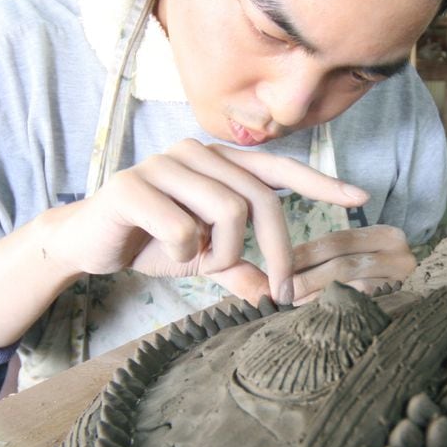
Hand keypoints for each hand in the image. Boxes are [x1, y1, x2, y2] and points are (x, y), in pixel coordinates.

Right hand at [47, 139, 368, 303]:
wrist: (87, 243)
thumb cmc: (149, 242)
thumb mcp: (203, 259)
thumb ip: (239, 268)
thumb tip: (275, 293)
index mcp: (218, 163)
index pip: (277, 168)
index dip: (320, 182)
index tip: (360, 196)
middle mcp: (196, 153)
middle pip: (259, 200)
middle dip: (274, 250)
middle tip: (275, 287)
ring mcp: (163, 164)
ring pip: (227, 213)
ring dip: (219, 253)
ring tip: (196, 260)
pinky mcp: (132, 185)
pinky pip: (184, 229)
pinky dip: (183, 254)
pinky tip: (163, 251)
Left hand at [288, 225, 415, 304]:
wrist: (427, 319)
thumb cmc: (383, 285)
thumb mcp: (365, 262)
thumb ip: (335, 259)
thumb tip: (288, 271)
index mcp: (387, 236)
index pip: (339, 240)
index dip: (305, 253)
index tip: (277, 265)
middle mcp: (400, 253)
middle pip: (342, 259)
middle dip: (306, 274)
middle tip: (279, 288)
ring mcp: (404, 279)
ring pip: (350, 281)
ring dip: (315, 291)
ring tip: (290, 302)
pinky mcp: (402, 300)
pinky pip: (360, 302)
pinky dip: (334, 306)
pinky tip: (315, 313)